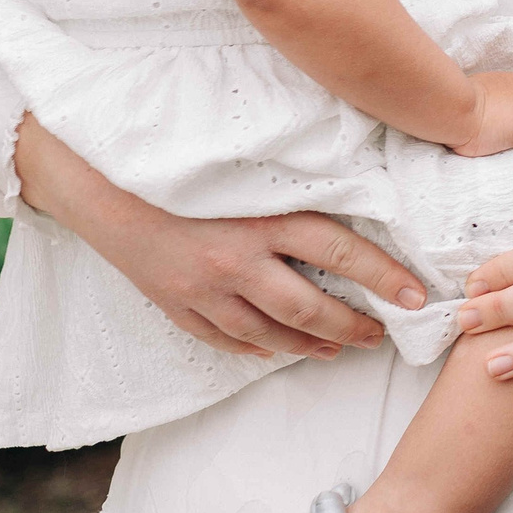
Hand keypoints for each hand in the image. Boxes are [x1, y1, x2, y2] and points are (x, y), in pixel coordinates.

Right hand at [14, 115, 423, 358]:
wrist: (96, 178)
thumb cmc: (181, 162)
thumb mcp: (247, 167)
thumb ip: (294, 187)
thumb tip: (359, 195)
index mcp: (263, 218)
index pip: (340, 251)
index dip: (383, 276)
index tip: (415, 296)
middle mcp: (237, 259)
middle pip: (310, 305)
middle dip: (352, 325)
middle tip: (381, 335)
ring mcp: (203, 288)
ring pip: (269, 331)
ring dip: (309, 344)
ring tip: (339, 348)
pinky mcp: (175, 303)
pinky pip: (222, 337)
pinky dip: (252, 347)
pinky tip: (273, 350)